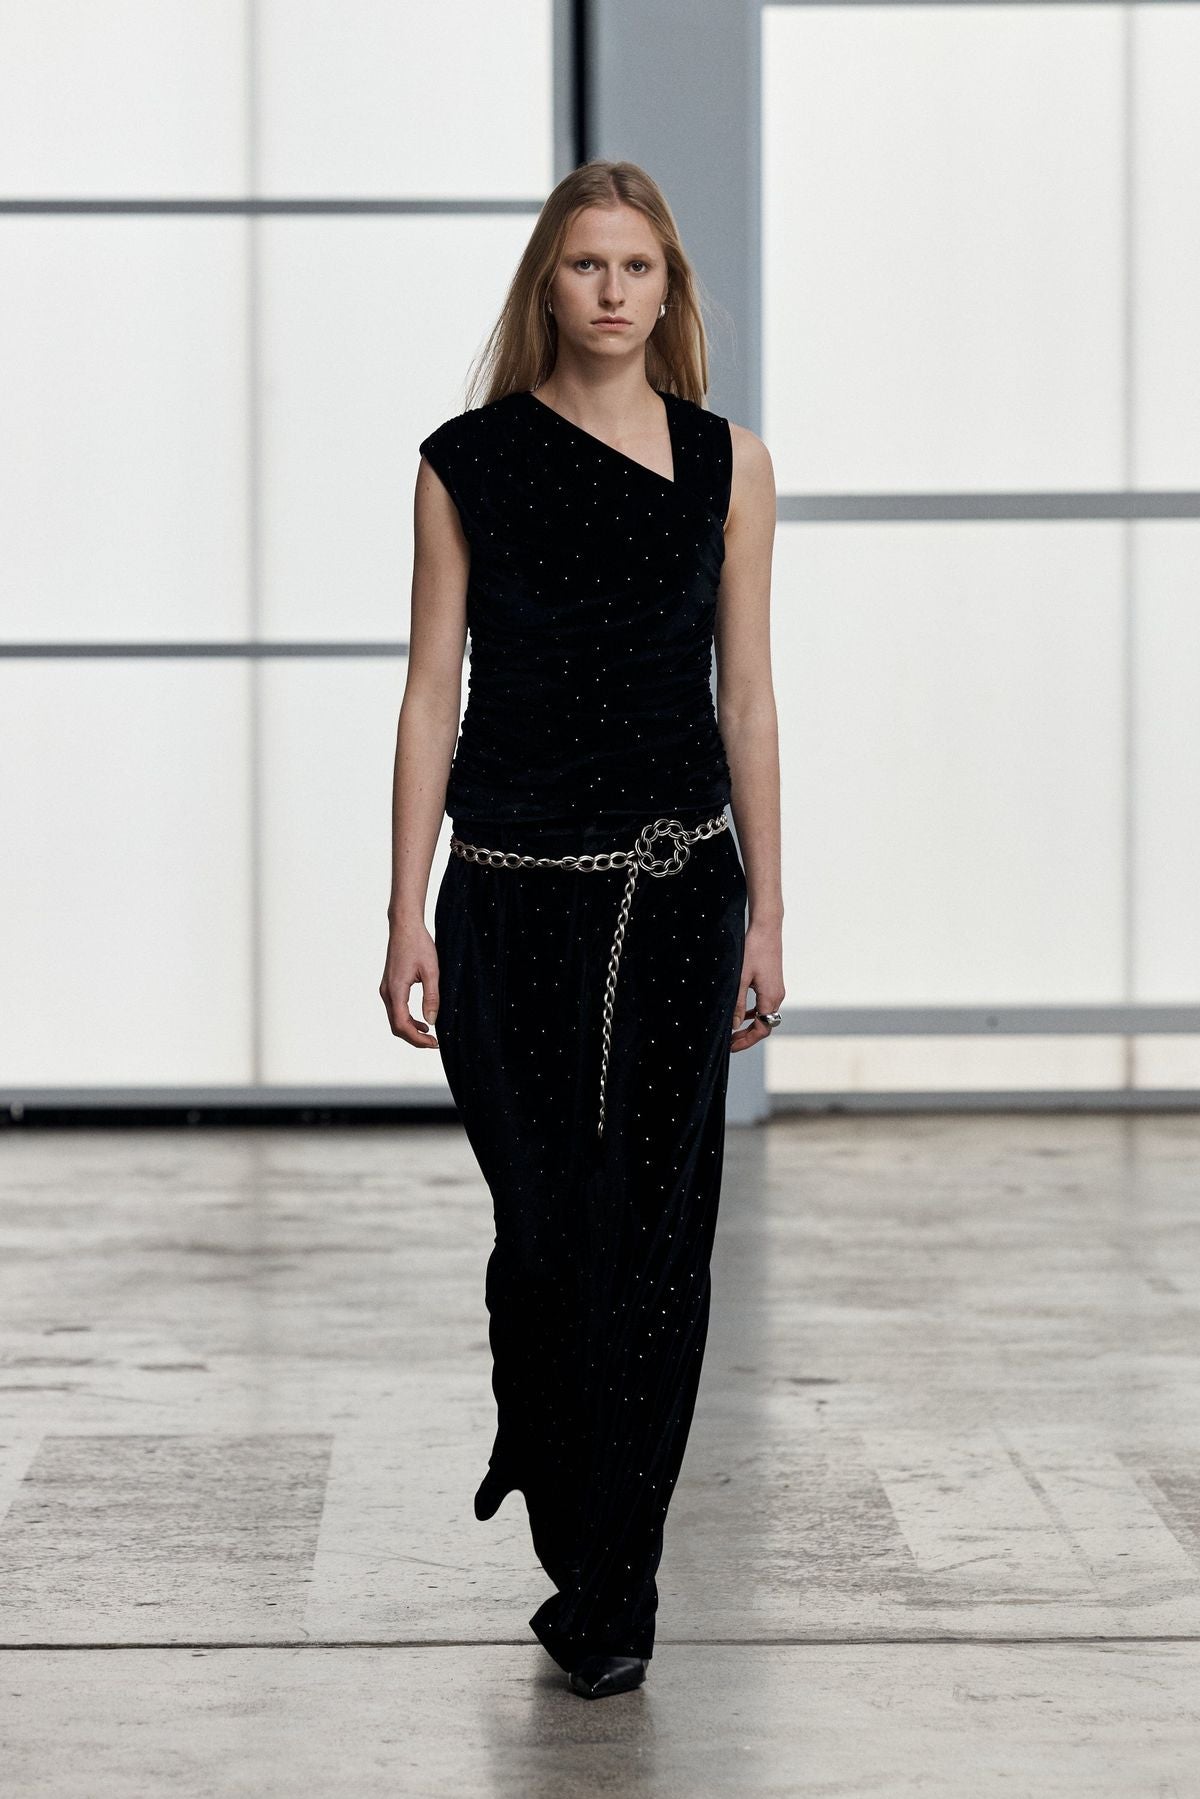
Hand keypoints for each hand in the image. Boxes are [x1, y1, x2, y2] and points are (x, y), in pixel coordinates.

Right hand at [380, 920, 440, 1048]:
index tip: (434, 1043)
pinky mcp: (389, 986)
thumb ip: (432, 997)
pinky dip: (407, 1019)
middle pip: (396, 1026)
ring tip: (430, 1035)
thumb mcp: (431, 971)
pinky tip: (422, 1021)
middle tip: (434, 1043)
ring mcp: (386, 989)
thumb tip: (432, 1021)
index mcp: (396, 990)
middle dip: (414, 1038)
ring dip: (411, 1030)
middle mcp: (386, 992)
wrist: (404, 926)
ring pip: (395, 1019)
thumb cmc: (418, 944)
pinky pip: (395, 1009)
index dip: (417, 1038)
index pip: (402, 1025)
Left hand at [731, 919, 783, 1052]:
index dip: (746, 1041)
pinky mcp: (773, 984)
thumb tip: (734, 1025)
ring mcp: (777, 990)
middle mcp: (777, 996)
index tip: (731, 1046)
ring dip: (750, 1025)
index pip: (762, 1029)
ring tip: (733, 1031)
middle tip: (729, 1043)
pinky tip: (742, 1012)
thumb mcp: (740, 978)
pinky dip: (754, 1013)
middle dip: (747, 1036)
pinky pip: (765, 1005)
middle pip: (765, 1025)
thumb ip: (737, 1003)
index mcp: (770, 998)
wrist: (767, 928)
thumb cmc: (753, 949)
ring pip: (765, 1016)